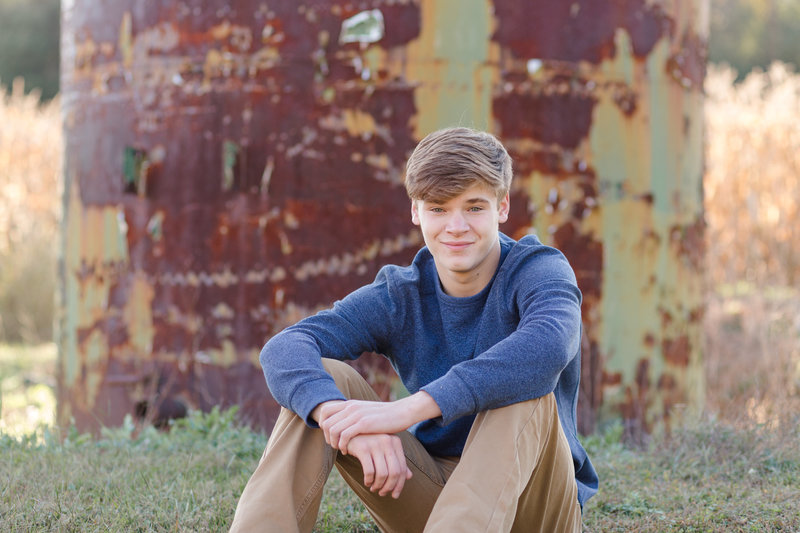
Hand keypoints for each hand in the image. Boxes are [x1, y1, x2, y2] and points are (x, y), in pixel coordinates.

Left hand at [318, 392, 441, 453]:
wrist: (402, 412)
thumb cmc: (384, 416)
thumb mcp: (366, 411)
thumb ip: (354, 415)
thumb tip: (344, 423)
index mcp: (350, 403)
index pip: (325, 411)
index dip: (323, 425)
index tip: (331, 436)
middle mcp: (351, 407)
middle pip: (326, 422)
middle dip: (327, 437)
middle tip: (335, 445)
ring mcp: (357, 414)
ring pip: (333, 430)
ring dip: (334, 443)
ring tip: (341, 449)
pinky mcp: (364, 423)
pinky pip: (344, 435)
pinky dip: (342, 445)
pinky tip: (348, 450)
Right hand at [347, 433, 412, 498]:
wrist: (348, 434)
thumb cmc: (368, 443)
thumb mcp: (384, 450)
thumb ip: (397, 461)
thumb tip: (410, 476)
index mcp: (395, 441)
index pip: (402, 468)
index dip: (400, 485)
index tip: (395, 495)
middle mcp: (387, 441)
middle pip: (394, 472)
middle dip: (389, 487)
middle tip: (382, 493)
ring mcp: (375, 443)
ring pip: (382, 474)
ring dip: (378, 486)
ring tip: (374, 489)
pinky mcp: (363, 448)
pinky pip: (370, 471)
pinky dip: (369, 480)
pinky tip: (367, 482)